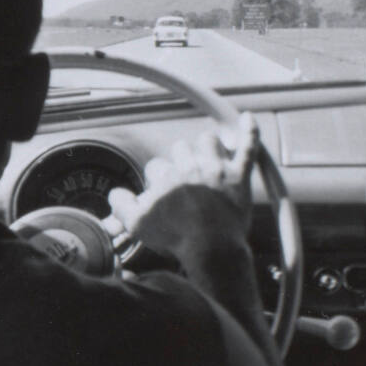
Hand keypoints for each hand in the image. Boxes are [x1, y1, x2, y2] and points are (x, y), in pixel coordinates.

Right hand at [108, 112, 258, 261]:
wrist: (210, 247)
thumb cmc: (175, 238)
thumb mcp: (138, 225)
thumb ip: (122, 205)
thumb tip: (116, 193)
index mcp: (166, 176)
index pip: (157, 166)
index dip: (159, 180)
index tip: (165, 195)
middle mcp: (190, 166)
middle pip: (181, 148)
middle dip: (181, 160)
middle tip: (186, 180)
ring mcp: (217, 168)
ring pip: (208, 140)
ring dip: (206, 147)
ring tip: (207, 159)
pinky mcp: (239, 174)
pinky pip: (248, 145)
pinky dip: (249, 130)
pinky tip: (248, 118)